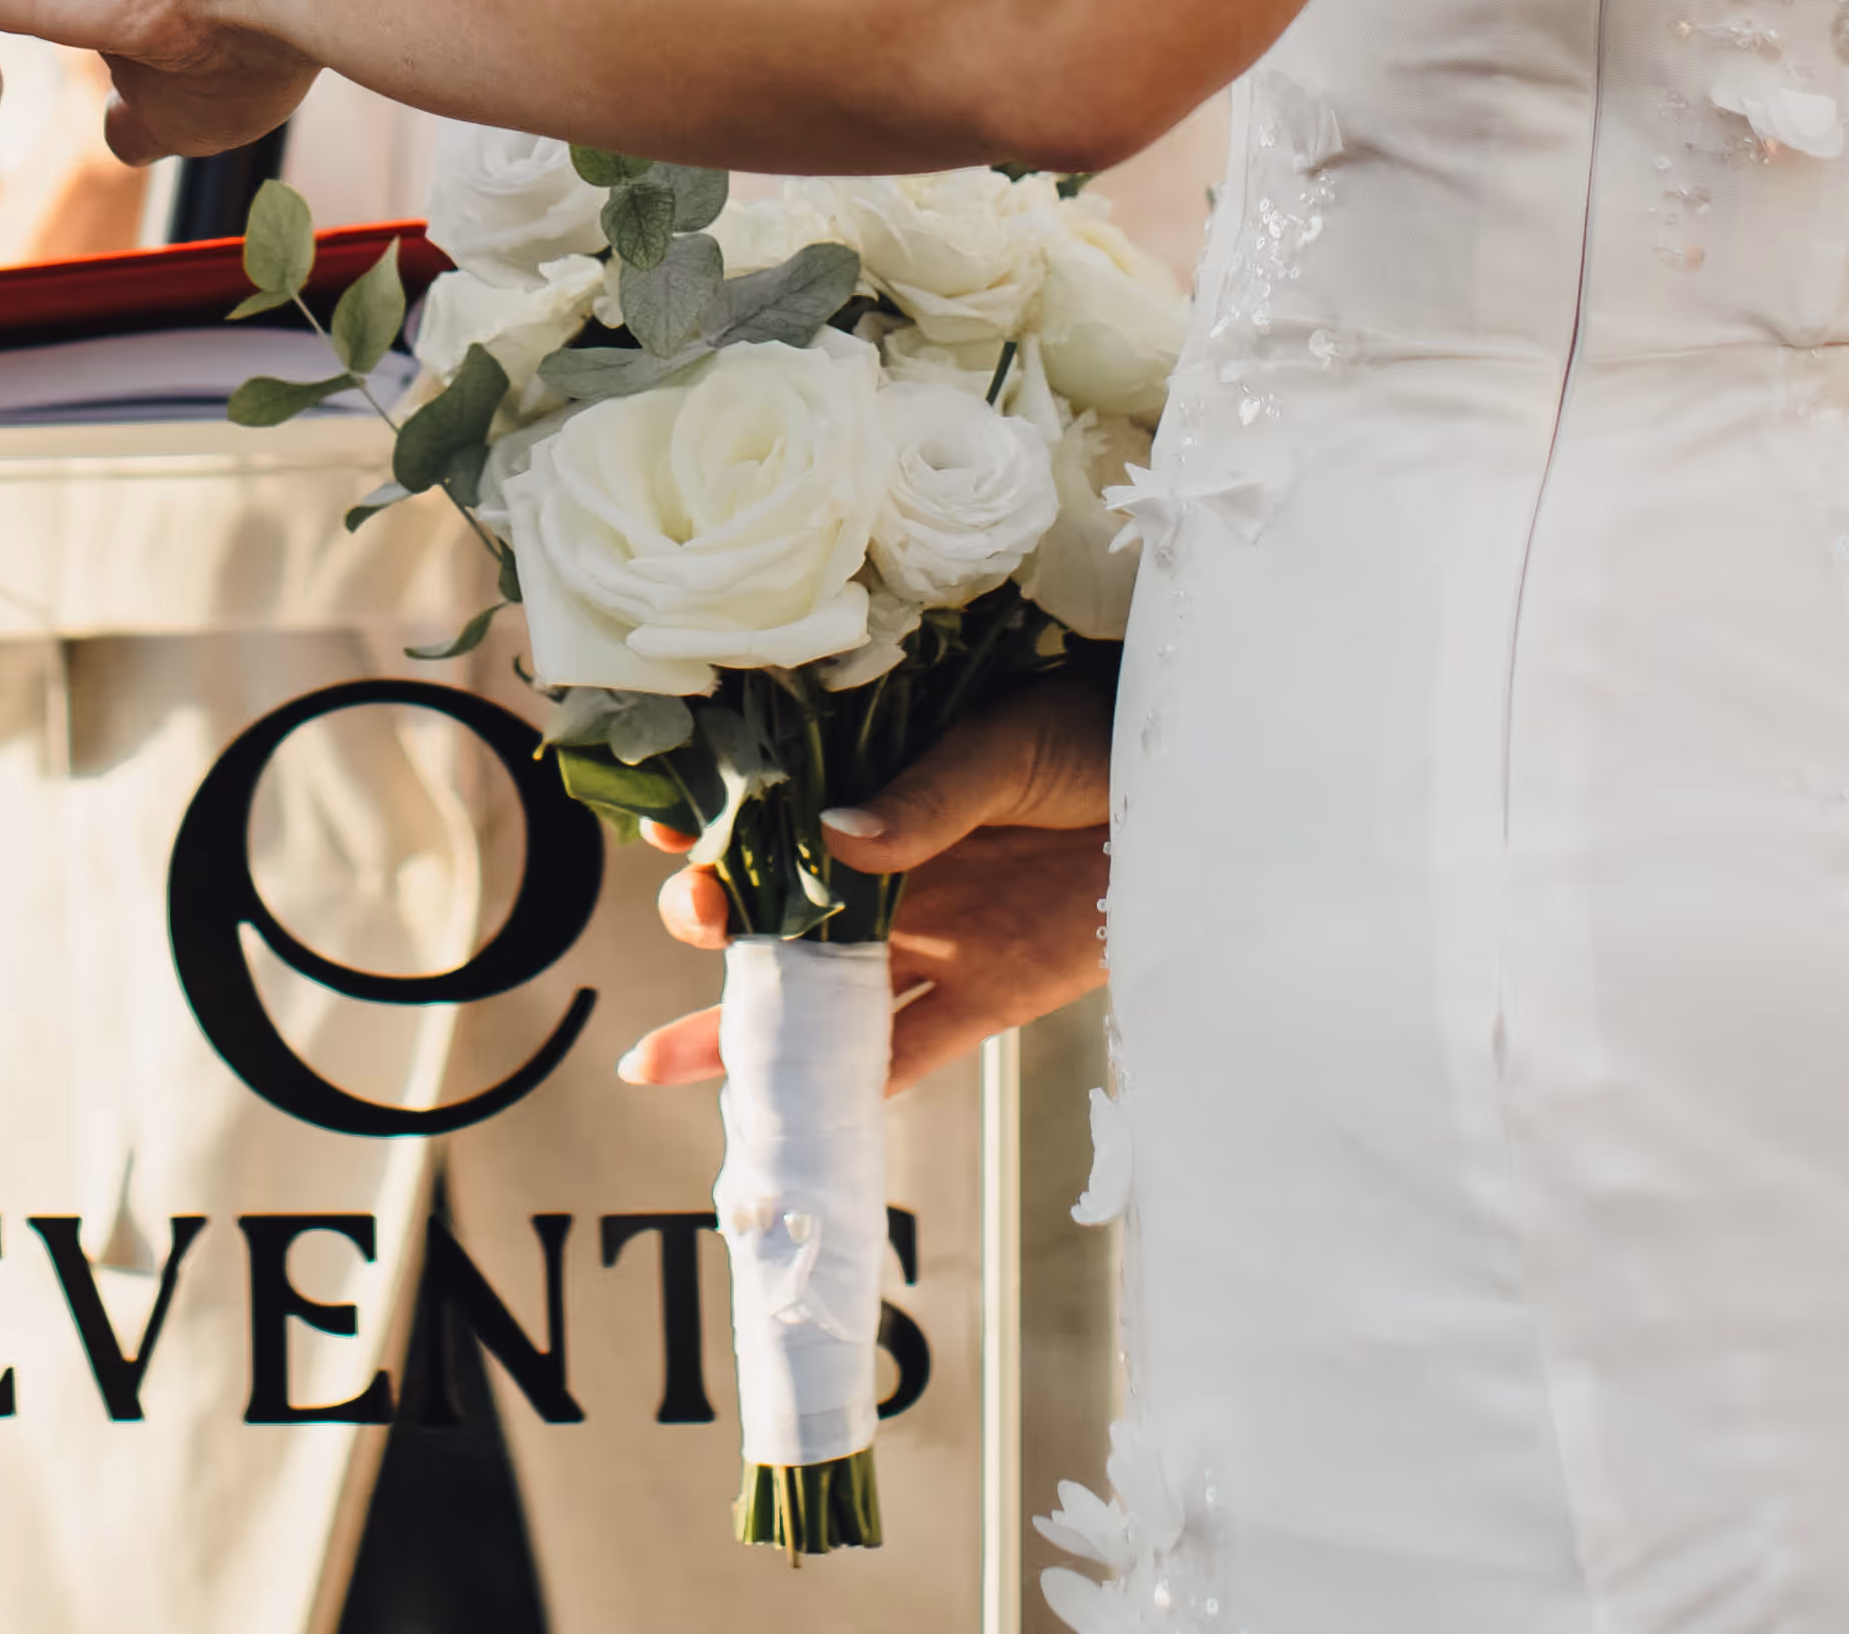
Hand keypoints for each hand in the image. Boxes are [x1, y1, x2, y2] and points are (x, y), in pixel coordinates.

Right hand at [615, 676, 1114, 1100]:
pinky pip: (905, 1051)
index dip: (710, 827)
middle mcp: (890, 873)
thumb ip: (927, 795)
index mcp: (880, 794)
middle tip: (693, 911)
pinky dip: (845, 1085)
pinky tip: (783, 1113)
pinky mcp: (989, 996)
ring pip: (816, 998)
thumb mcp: (1004, 746)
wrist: (1192, 791)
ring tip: (656, 1060)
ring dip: (742, 1028)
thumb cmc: (1093, 735)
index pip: (772, 816)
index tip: (663, 830)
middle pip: (774, 913)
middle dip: (710, 919)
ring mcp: (933, 939)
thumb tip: (835, 834)